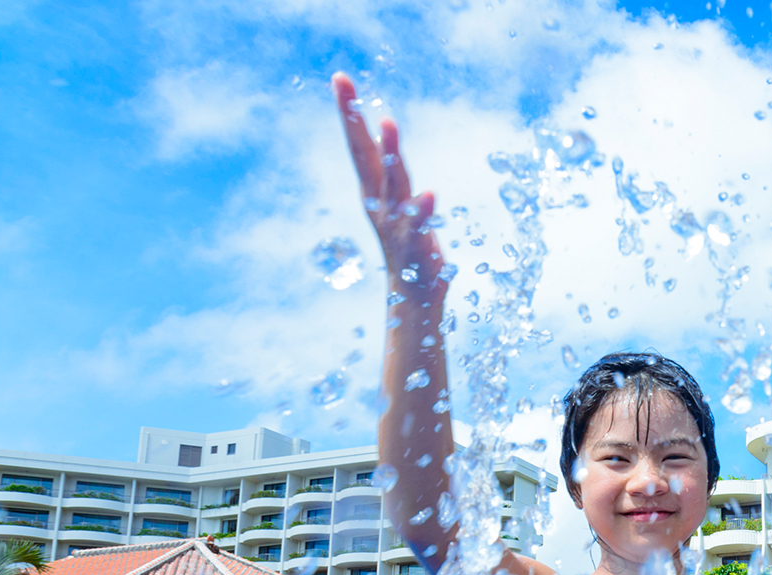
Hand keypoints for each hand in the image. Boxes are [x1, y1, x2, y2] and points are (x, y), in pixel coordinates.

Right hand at [333, 73, 447, 294]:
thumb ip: (394, 174)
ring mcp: (394, 223)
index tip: (340, 78)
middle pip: (364, 153)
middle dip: (353, 118)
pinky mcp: (414, 246)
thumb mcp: (401, 204)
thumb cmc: (410, 247)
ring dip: (391, 154)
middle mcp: (378, 202)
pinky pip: (418, 225)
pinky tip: (431, 193)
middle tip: (341, 83)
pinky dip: (422, 209)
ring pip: (391, 183)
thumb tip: (385, 139)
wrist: (412, 300)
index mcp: (375, 190)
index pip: (360, 144)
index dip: (350, 112)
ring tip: (388, 124)